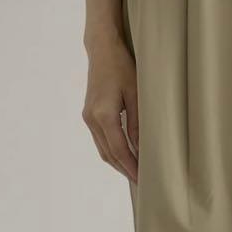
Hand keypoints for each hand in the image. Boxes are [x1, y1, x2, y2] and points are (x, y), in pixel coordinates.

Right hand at [82, 33, 138, 182]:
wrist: (102, 50)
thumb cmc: (123, 67)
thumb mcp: (136, 94)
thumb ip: (137, 122)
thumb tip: (141, 148)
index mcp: (104, 114)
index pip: (119, 149)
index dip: (131, 166)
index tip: (143, 179)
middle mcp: (92, 119)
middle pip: (108, 154)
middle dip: (125, 169)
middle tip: (142, 182)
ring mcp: (88, 117)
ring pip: (103, 149)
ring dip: (118, 163)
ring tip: (135, 173)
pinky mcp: (89, 114)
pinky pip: (101, 140)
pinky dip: (112, 151)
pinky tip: (125, 156)